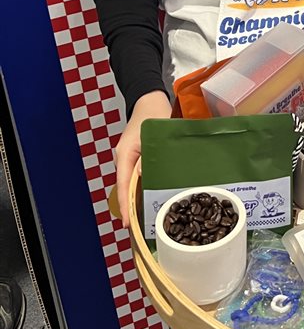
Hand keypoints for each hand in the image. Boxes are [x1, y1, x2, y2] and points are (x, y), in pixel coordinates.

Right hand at [115, 90, 171, 227]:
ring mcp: (128, 160)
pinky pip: (138, 177)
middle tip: (142, 228)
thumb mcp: (153, 135)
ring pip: (132, 184)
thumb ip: (148, 156)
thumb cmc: (153, 115)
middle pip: (126, 188)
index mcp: (124, 155)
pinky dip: (143, 188)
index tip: (128, 224)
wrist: (150, 100)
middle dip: (133, 207)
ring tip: (149, 219)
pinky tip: (153, 199)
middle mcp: (123, 160)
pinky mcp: (136, 159)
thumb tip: (141, 177)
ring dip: (139, 199)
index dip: (126, 205)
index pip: (123, 185)